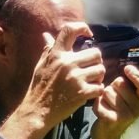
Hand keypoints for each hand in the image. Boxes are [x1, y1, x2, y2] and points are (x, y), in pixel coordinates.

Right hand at [0, 22, 105, 138]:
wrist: (37, 111)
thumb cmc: (39, 87)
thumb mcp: (41, 66)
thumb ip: (48, 50)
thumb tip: (47, 35)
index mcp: (56, 54)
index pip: (70, 30)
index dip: (82, 28)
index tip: (88, 33)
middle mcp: (67, 63)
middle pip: (96, 53)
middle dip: (95, 62)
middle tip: (90, 69)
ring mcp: (76, 78)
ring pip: (101, 70)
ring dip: (98, 77)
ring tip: (90, 81)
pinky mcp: (82, 93)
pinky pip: (100, 87)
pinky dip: (97, 91)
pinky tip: (90, 93)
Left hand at [90, 64, 138, 138]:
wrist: (108, 136)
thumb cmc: (116, 110)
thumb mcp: (127, 98)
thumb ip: (128, 84)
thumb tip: (125, 64)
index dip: (137, 76)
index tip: (127, 69)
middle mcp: (138, 108)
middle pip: (120, 83)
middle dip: (113, 87)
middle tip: (114, 98)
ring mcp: (126, 115)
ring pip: (108, 91)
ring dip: (103, 97)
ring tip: (108, 106)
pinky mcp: (113, 120)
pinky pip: (100, 102)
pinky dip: (97, 105)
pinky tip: (101, 112)